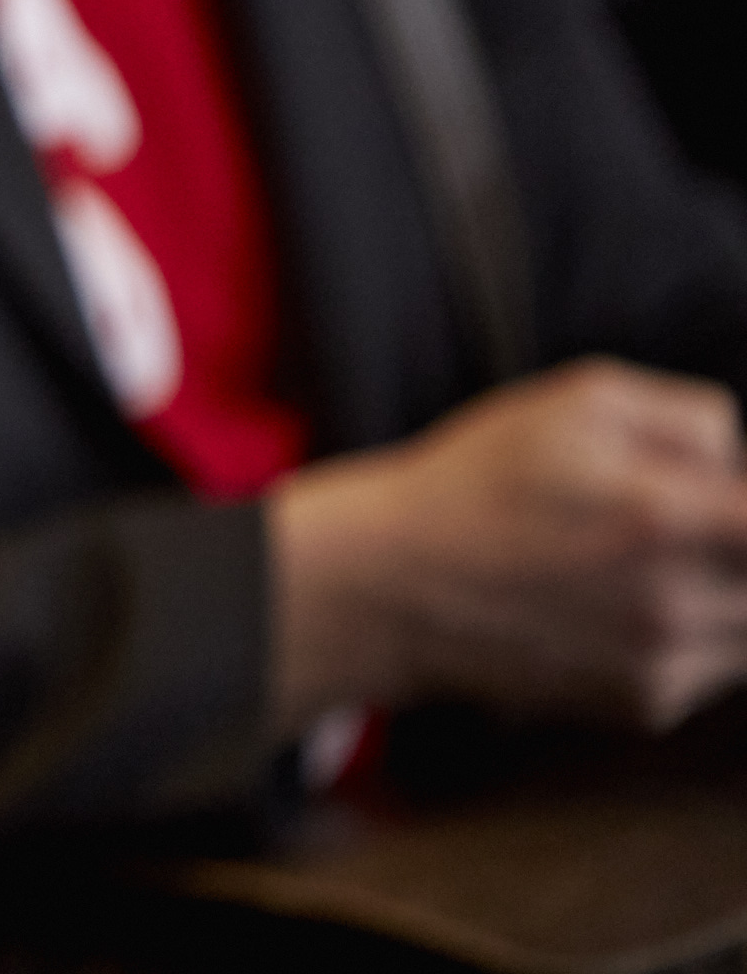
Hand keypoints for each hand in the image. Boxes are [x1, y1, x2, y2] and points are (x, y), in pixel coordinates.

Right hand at [270, 357, 746, 731]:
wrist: (392, 585)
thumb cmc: (479, 481)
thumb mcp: (578, 399)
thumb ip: (693, 416)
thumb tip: (743, 464)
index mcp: (671, 518)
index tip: (731, 502)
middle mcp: (680, 603)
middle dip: (732, 541)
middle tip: (672, 519)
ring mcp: (666, 662)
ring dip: (729, 588)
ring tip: (648, 557)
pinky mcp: (648, 703)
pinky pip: (716, 664)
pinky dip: (692, 630)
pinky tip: (619, 600)